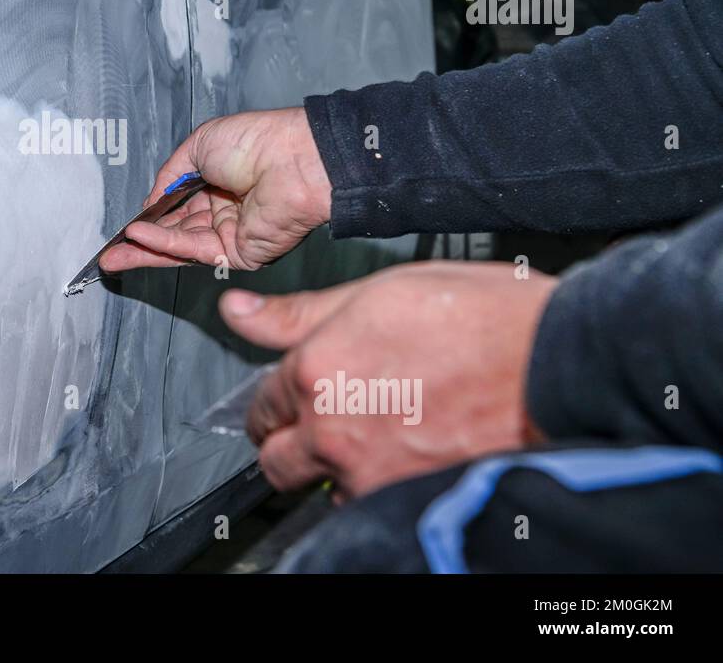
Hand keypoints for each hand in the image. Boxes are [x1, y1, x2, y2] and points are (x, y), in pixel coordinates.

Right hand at [98, 108, 331, 272]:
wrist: (292, 158)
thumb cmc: (257, 141)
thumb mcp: (199, 145)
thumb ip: (169, 176)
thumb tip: (150, 200)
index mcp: (219, 183)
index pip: (176, 208)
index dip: (150, 217)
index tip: (124, 225)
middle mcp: (225, 212)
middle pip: (174, 233)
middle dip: (139, 243)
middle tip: (110, 253)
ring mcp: (231, 234)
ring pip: (179, 247)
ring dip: (144, 250)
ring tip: (114, 254)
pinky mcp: (239, 254)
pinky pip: (194, 249)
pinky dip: (164, 244)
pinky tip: (139, 236)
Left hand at [226, 261, 557, 499]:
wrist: (559, 365)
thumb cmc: (481, 320)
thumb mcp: (378, 292)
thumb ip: (298, 312)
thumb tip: (238, 309)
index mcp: (317, 372)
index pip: (261, 403)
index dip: (276, 397)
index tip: (289, 394)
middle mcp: (333, 431)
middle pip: (276, 459)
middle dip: (287, 442)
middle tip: (314, 422)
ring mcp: (371, 473)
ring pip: (321, 486)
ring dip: (332, 467)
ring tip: (372, 432)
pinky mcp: (407, 499)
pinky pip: (366, 504)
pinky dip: (373, 485)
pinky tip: (403, 452)